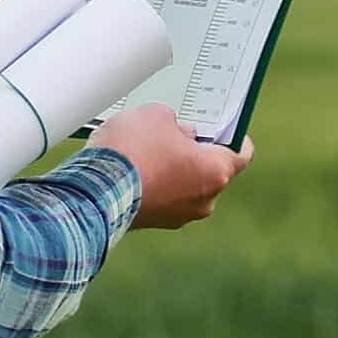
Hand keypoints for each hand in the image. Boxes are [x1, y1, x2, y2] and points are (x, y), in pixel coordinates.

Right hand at [90, 104, 253, 228]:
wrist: (95, 188)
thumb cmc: (133, 149)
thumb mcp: (157, 115)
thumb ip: (176, 123)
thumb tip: (176, 136)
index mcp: (217, 171)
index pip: (241, 154)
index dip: (234, 136)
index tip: (224, 128)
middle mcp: (204, 200)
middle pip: (209, 170)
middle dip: (194, 152)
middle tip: (173, 133)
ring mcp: (178, 216)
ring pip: (183, 186)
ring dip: (171, 170)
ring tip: (145, 150)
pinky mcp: (153, 223)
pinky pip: (161, 198)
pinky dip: (152, 184)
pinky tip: (132, 167)